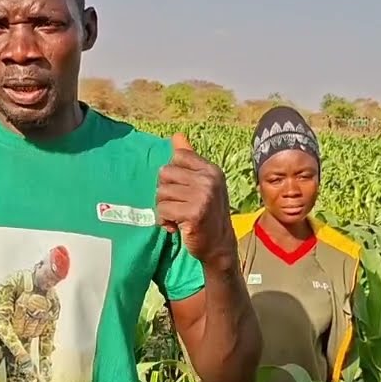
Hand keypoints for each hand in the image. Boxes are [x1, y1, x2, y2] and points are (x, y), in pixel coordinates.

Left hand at [155, 133, 236, 265]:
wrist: (219, 246)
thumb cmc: (206, 214)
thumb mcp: (202, 184)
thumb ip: (189, 159)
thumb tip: (176, 135)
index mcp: (210, 170)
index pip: (177, 157)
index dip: (172, 176)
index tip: (182, 190)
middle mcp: (208, 179)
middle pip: (164, 174)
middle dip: (165, 193)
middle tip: (177, 206)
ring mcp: (203, 196)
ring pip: (161, 193)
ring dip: (164, 209)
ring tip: (177, 217)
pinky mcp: (194, 213)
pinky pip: (163, 210)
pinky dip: (164, 221)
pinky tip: (175, 227)